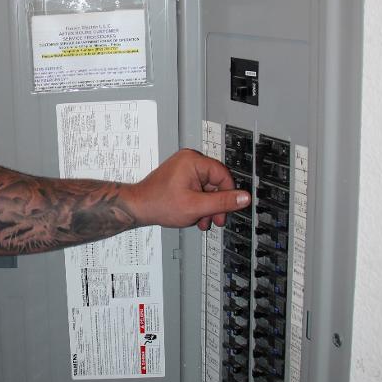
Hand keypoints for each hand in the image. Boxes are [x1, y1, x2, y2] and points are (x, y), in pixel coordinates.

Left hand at [126, 148, 250, 231]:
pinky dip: (199, 202)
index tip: (227, 210)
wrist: (137, 207)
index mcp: (193, 161)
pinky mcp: (180, 176)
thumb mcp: (196, 206)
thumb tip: (244, 197)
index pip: (223, 175)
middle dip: (216, 204)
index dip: (227, 195)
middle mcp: (189, 160)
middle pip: (216, 182)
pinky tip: (196, 215)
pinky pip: (198, 188)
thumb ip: (222, 202)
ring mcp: (184, 168)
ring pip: (207, 188)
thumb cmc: (158, 204)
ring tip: (203, 220)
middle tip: (216, 219)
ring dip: (208, 206)